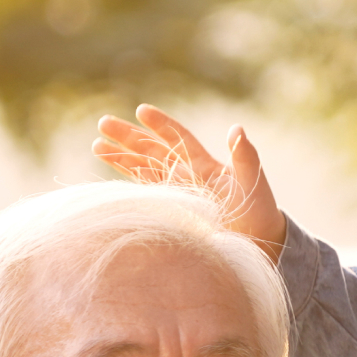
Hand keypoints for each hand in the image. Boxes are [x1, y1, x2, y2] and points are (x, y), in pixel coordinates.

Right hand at [91, 105, 288, 260]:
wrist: (256, 246)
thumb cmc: (259, 213)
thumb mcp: (254, 183)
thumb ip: (245, 157)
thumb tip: (237, 128)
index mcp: (205, 165)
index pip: (178, 139)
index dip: (161, 125)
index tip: (142, 110)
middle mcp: (186, 176)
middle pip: (152, 151)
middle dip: (129, 136)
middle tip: (103, 122)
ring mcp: (176, 194)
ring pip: (143, 170)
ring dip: (121, 158)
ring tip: (97, 145)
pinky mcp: (170, 212)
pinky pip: (144, 194)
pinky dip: (127, 184)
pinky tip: (109, 174)